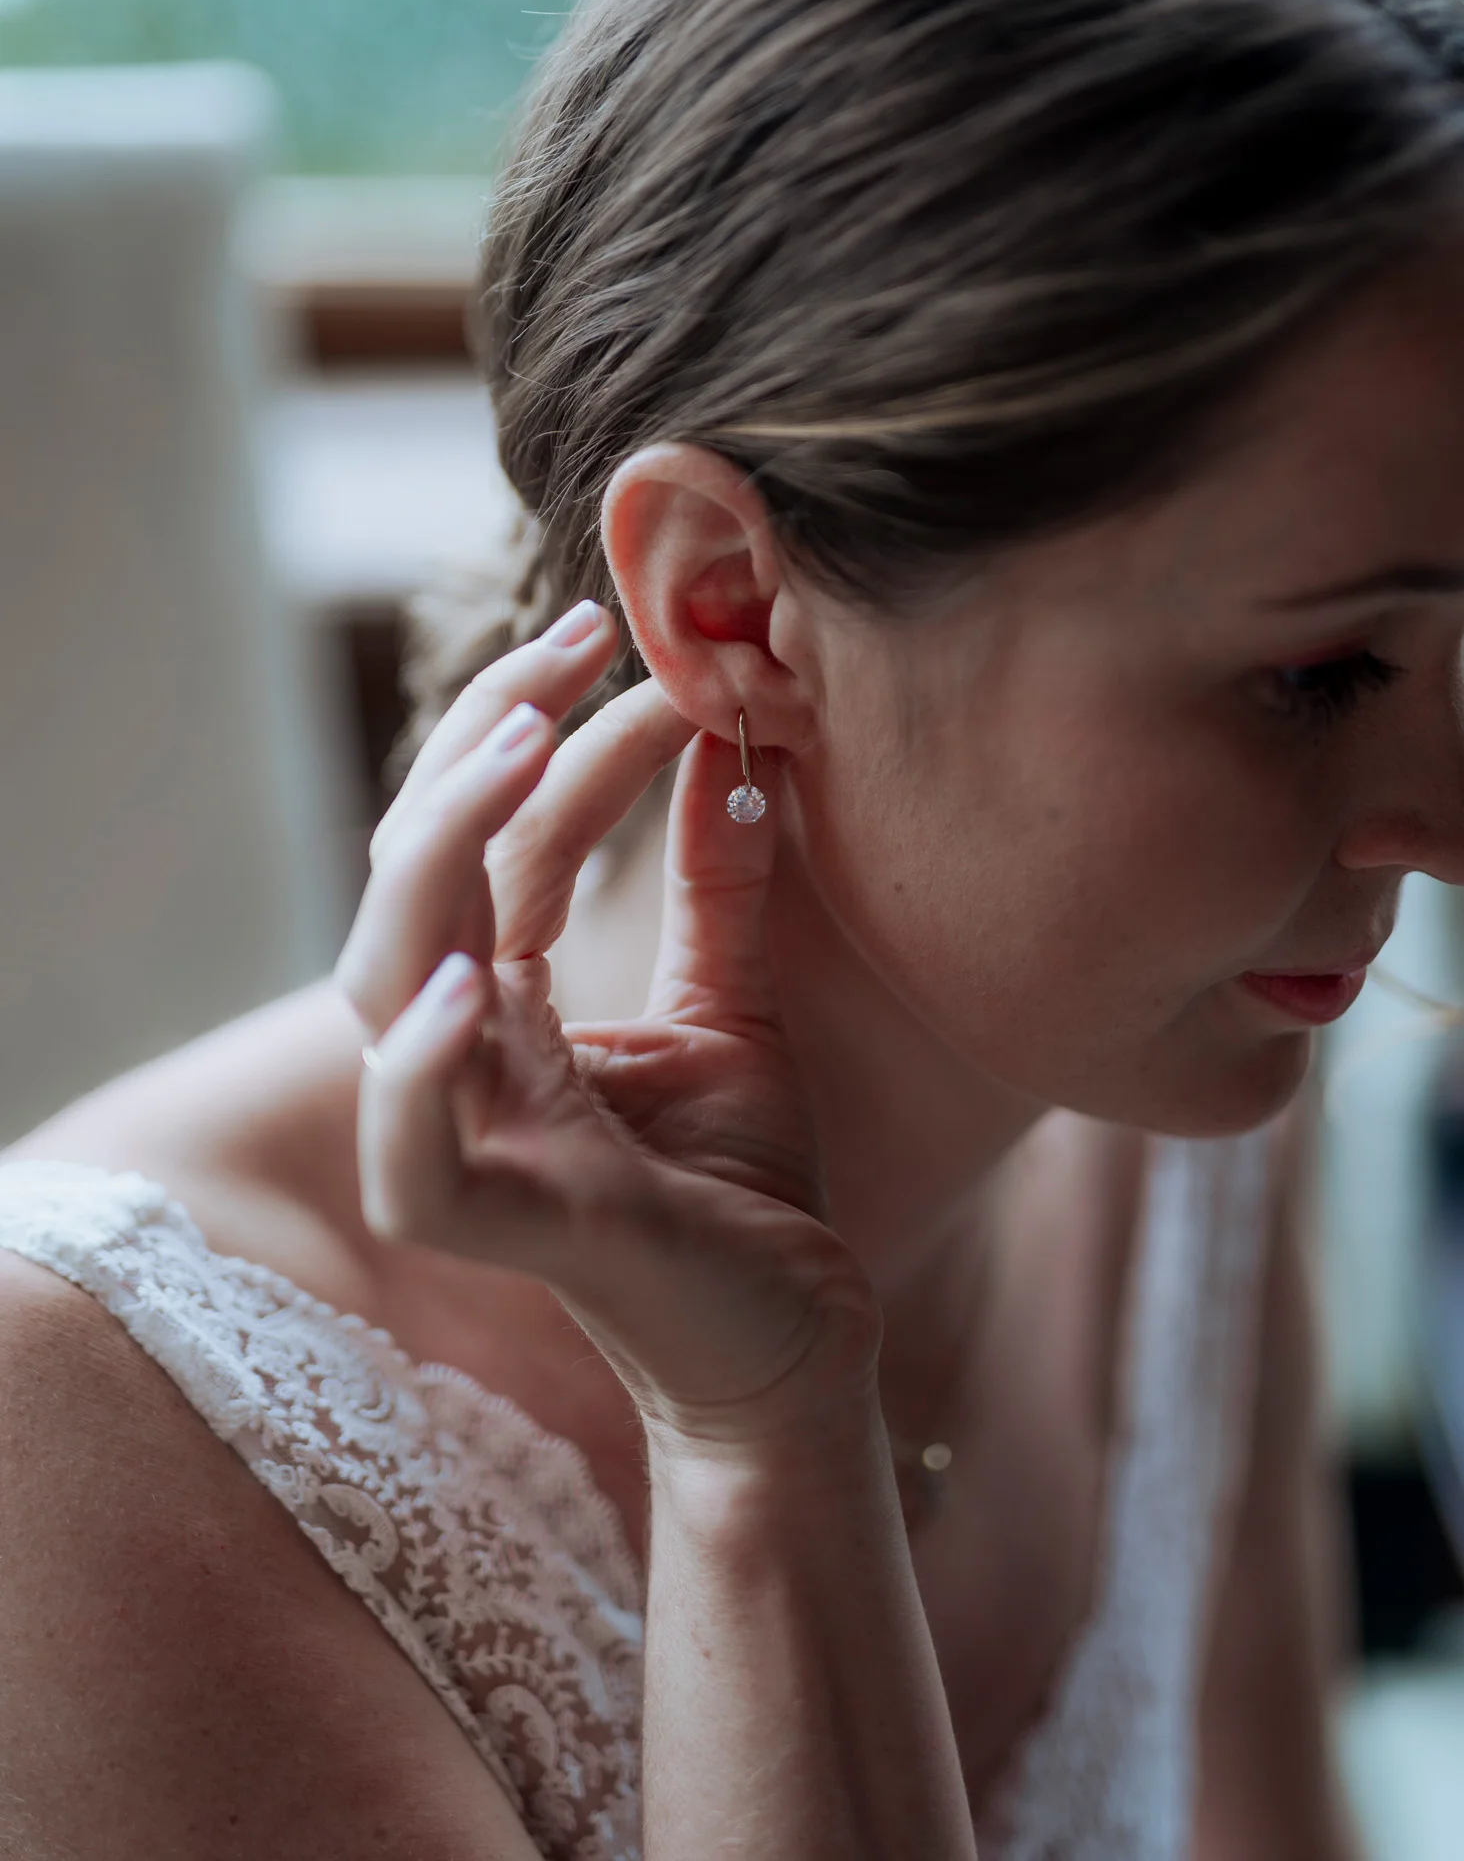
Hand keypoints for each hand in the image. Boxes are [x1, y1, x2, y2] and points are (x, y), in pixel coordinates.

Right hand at [333, 603, 880, 1451]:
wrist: (799, 1345)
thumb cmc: (745, 1192)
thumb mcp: (735, 1010)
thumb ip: (716, 892)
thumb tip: (735, 753)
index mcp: (506, 1006)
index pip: (494, 841)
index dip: (546, 734)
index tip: (629, 648)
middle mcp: (463, 1056)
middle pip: (412, 875)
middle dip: (476, 742)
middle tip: (577, 641)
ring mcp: (469, 1139)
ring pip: (379, 979)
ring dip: (438, 852)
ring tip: (522, 746)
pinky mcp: (504, 1226)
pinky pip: (413, 1152)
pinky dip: (417, 1067)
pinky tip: (470, 980)